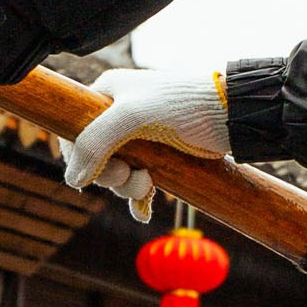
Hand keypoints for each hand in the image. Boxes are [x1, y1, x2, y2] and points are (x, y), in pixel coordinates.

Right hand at [59, 62, 230, 222]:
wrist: (233, 115)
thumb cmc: (184, 105)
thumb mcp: (132, 116)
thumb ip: (94, 142)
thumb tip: (73, 180)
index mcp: (107, 95)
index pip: (74, 131)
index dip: (79, 156)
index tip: (98, 168)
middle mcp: (120, 115)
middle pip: (96, 158)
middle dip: (112, 176)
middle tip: (131, 175)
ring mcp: (141, 138)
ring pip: (118, 174)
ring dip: (128, 188)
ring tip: (149, 186)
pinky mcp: (161, 157)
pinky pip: (137, 184)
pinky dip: (139, 200)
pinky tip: (144, 212)